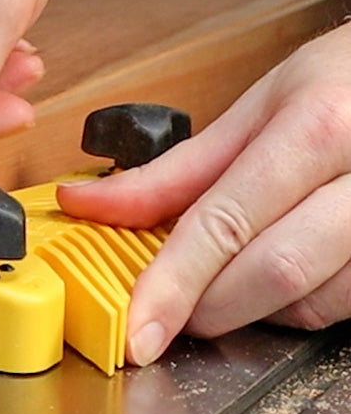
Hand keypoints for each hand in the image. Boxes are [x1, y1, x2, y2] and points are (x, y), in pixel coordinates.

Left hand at [57, 21, 350, 364]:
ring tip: (234, 265)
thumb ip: (173, 171)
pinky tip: (280, 265)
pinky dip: (292, 303)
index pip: (227, 223)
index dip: (173, 284)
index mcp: (319, 127)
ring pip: (308, 302)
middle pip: (272, 272)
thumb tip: (89, 205)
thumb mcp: (259, 108)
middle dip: (205, 304)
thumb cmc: (345, 84)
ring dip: (251, 304)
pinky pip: (338, 308)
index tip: (138, 329)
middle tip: (171, 301)